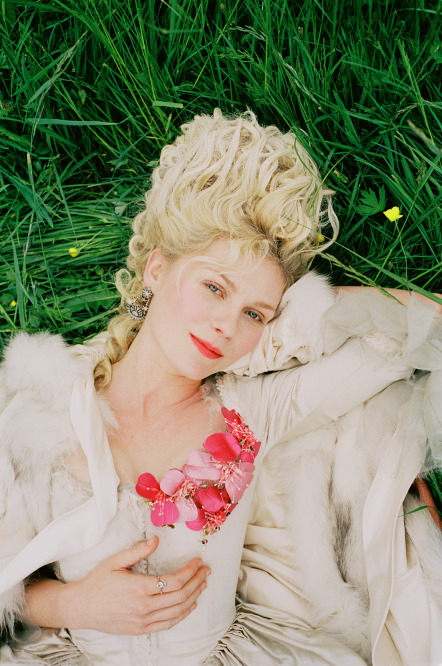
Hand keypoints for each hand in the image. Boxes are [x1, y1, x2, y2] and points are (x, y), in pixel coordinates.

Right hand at [27, 536, 210, 634]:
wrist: (81, 607)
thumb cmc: (98, 582)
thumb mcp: (116, 561)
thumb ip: (138, 550)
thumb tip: (157, 539)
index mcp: (139, 588)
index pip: (174, 582)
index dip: (190, 571)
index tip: (197, 561)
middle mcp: (144, 607)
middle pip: (180, 596)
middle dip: (197, 582)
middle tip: (206, 571)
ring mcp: (143, 621)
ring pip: (176, 612)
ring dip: (193, 597)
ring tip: (202, 585)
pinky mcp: (141, 630)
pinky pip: (167, 624)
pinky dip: (182, 615)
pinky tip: (190, 605)